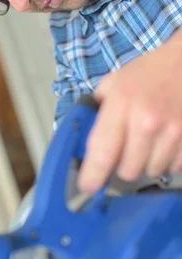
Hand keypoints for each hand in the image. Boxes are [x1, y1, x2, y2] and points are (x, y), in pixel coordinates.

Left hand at [79, 28, 181, 192]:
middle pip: (127, 170)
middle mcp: (147, 123)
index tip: (87, 186)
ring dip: (146, 163)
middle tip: (125, 150)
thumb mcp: (115, 81)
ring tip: (148, 142)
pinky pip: (173, 167)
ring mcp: (173, 134)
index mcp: (122, 105)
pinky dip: (167, 160)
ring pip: (150, 171)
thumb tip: (84, 138)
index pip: (102, 152)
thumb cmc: (150, 71)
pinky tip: (166, 142)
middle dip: (122, 165)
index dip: (92, 175)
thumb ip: (98, 109)